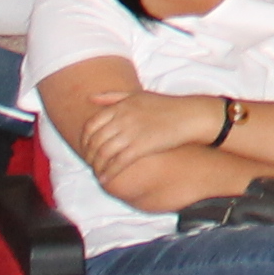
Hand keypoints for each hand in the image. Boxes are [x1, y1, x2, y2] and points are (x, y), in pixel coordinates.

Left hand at [60, 85, 218, 183]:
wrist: (189, 116)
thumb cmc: (165, 106)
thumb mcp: (138, 95)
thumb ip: (113, 96)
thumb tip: (90, 98)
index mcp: (121, 106)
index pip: (91, 125)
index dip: (84, 140)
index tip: (86, 149)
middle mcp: (123, 118)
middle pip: (95, 141)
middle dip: (89, 156)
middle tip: (90, 164)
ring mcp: (131, 133)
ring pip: (103, 154)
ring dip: (96, 167)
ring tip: (97, 173)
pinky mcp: (141, 146)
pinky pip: (118, 163)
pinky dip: (108, 173)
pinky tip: (105, 179)